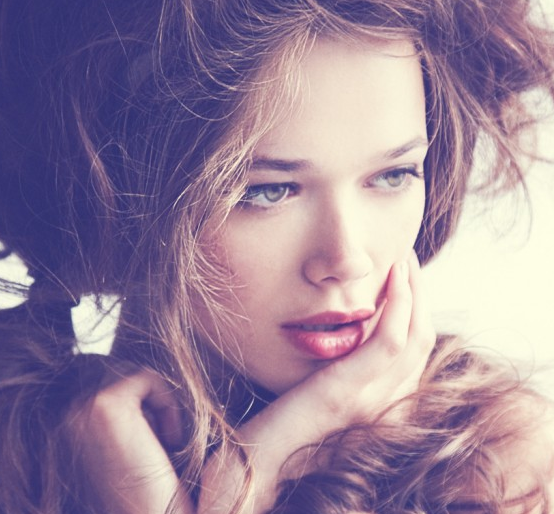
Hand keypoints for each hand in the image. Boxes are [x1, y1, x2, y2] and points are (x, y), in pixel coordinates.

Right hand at [67, 364, 192, 513]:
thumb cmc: (148, 484)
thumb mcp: (129, 435)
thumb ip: (125, 405)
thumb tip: (137, 371)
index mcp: (65, 421)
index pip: (102, 373)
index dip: (137, 397)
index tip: (151, 437)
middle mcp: (64, 412)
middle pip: (118, 367)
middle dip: (146, 396)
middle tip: (161, 439)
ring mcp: (78, 406)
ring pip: (132, 370)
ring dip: (158, 401)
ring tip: (163, 440)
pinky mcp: (103, 404)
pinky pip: (147, 377)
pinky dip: (168, 403)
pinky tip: (168, 440)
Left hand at [199, 253, 435, 512]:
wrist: (252, 463)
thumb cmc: (280, 423)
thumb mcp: (324, 390)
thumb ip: (347, 370)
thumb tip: (353, 329)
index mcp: (385, 408)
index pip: (417, 351)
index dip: (419, 309)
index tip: (407, 275)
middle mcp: (388, 408)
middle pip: (422, 340)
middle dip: (420, 293)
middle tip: (409, 257)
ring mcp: (371, 404)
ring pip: (415, 336)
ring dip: (414, 291)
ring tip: (403, 257)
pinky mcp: (346, 395)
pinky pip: (389, 343)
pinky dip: (399, 306)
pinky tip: (392, 277)